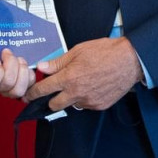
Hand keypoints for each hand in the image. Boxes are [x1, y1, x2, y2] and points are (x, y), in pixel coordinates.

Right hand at [0, 48, 34, 98]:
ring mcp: (10, 87)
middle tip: (7, 52)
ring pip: (19, 90)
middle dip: (10, 65)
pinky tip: (23, 63)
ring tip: (18, 58)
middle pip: (7, 84)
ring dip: (21, 71)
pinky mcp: (23, 83)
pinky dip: (29, 72)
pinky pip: (30, 83)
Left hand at [25, 37, 142, 111]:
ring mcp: (89, 101)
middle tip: (53, 92)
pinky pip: (86, 105)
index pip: (43, 90)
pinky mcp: (99, 105)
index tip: (28, 95)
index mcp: (68, 78)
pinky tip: (92, 87)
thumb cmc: (105, 52)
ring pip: (71, 105)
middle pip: (54, 105)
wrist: (130, 60)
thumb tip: (42, 67)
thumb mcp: (78, 51)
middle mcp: (76, 92)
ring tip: (79, 84)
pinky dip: (85, 99)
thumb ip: (58, 62)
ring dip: (70, 98)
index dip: (32, 93)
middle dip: (50, 100)